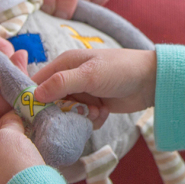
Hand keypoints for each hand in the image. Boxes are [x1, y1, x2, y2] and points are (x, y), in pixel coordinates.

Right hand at [32, 48, 156, 115]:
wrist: (151, 81)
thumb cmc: (120, 70)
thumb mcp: (89, 75)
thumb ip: (61, 83)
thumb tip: (34, 96)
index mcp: (65, 64)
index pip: (38, 82)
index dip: (33, 99)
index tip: (32, 116)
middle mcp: (70, 78)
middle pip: (51, 102)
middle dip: (63, 112)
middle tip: (77, 112)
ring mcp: (83, 93)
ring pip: (68, 113)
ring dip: (80, 117)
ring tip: (96, 111)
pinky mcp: (94, 106)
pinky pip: (83, 119)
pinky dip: (92, 120)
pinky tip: (104, 113)